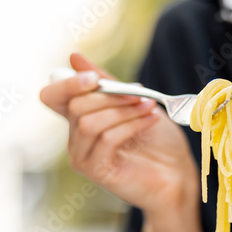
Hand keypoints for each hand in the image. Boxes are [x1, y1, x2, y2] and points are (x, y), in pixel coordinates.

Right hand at [39, 53, 198, 213]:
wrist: (178, 174)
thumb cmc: (157, 140)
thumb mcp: (133, 102)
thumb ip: (106, 83)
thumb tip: (74, 57)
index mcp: (79, 118)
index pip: (52, 96)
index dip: (67, 84)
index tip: (95, 77)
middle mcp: (75, 138)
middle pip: (75, 106)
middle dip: (110, 95)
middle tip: (140, 93)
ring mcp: (84, 157)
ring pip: (89, 123)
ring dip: (123, 110)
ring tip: (149, 107)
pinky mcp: (97, 171)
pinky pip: (106, 139)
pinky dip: (131, 125)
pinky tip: (151, 120)